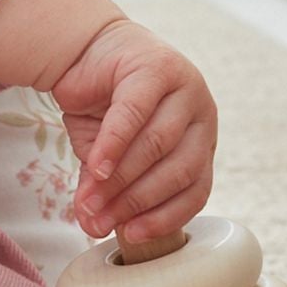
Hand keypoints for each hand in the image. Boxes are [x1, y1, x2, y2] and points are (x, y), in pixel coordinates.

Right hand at [47, 18, 217, 245]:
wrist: (85, 50)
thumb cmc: (102, 105)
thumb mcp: (103, 155)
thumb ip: (102, 187)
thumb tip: (89, 226)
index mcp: (199, 142)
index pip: (195, 190)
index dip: (164, 218)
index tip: (130, 235)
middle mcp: (201, 115)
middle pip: (177, 170)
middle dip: (135, 201)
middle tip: (100, 219)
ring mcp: (186, 88)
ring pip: (157, 145)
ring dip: (121, 178)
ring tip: (91, 199)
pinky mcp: (157, 68)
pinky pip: (134, 115)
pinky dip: (114, 145)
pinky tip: (96, 165)